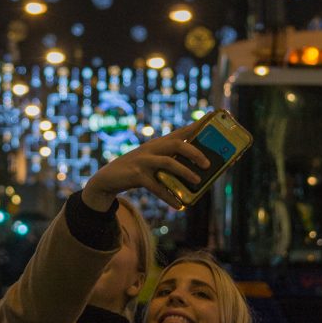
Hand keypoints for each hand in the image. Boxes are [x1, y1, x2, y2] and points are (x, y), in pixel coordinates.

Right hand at [82, 121, 207, 210]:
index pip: (182, 131)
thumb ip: (172, 164)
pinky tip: (179, 205)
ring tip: (197, 181)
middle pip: (177, 144)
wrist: (109, 177)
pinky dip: (168, 197)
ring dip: (184, 172)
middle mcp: (152, 148)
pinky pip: (156, 187)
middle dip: (195, 153)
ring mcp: (143, 160)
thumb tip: (199, 177)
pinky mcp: (136, 175)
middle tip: (208, 164)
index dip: (198, 125)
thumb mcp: (154, 162)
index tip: (212, 116)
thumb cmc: (138, 170)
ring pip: (167, 162)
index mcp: (159, 143)